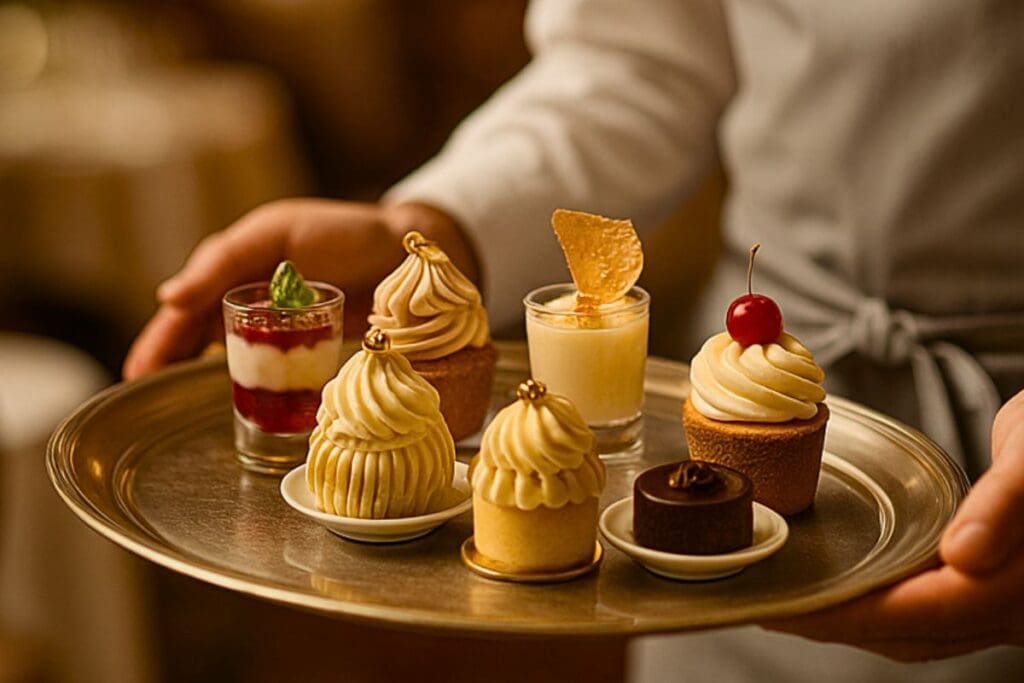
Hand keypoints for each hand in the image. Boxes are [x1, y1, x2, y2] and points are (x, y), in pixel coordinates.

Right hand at [122, 199, 475, 379]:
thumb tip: (168, 298)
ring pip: (235, 352)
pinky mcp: (313, 344)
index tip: (138, 372)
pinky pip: (276, 367)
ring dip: (208, 374)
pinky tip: (242, 400)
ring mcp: (284, 323)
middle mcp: (257, 296)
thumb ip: (223, 261)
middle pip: (203, 333)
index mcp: (240, 266)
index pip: (188, 305)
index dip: (161, 339)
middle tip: (147, 393)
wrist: (403, 251)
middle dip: (172, 361)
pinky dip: (255, 382)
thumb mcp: (274, 233)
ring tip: (181, 401)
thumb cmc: (341, 232)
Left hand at [766, 389, 1023, 660]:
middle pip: (909, 632)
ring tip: (791, 602)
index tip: (788, 607)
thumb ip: (1006, 503)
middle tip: (767, 603)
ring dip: (852, 623)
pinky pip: (929, 618)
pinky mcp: (995, 594)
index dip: (849, 613)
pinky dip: (880, 611)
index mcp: (1021, 581)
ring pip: (917, 633)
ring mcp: (1008, 608)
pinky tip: (845, 592)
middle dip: (833, 623)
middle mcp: (1016, 610)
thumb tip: (963, 557)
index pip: (922, 611)